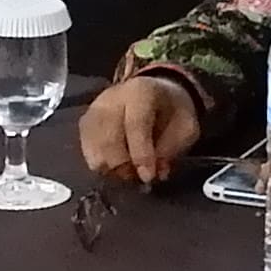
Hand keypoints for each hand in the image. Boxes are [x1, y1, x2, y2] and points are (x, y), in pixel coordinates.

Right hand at [79, 72, 201, 185]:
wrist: (157, 96)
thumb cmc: (172, 113)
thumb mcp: (185, 128)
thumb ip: (172, 148)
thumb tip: (156, 172)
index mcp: (141, 92)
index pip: (135, 124)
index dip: (141, 154)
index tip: (148, 176)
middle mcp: (111, 98)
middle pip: (108, 138)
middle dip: (124, 166)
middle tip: (139, 179)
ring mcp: (94, 110)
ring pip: (94, 148)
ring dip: (111, 169)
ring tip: (129, 173)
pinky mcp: (85, 123)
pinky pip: (87, 151)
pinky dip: (101, 166)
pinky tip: (117, 168)